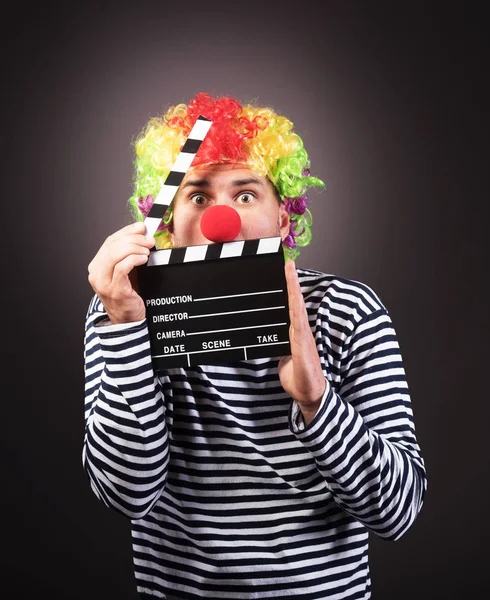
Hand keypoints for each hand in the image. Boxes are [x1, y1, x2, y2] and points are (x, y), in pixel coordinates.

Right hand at [88, 222, 154, 323]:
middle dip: (133, 239)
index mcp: (97, 265)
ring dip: (135, 248)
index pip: (110, 241)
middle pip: (112, 246)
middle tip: (149, 240)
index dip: (126, 231)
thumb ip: (129, 252)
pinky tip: (144, 259)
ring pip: (115, 254)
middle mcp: (96, 273)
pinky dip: (134, 259)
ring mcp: (103, 282)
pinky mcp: (114, 290)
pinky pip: (123, 267)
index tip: (141, 227)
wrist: (128, 320)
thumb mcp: (126, 270)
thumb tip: (140, 231)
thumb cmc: (128, 294)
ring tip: (147, 250)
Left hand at [278, 260, 326, 423]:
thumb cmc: (298, 377)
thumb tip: (271, 337)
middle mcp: (300, 330)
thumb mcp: (284, 357)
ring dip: (293, 287)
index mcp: (295, 332)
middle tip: (286, 261)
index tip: (284, 270)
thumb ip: (280, 345)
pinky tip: (295, 294)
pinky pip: (298, 319)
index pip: (291, 305)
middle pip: (294, 300)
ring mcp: (302, 335)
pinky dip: (296, 305)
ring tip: (289, 269)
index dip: (288, 288)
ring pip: (296, 305)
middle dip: (290, 280)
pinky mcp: (302, 343)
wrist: (309, 394)